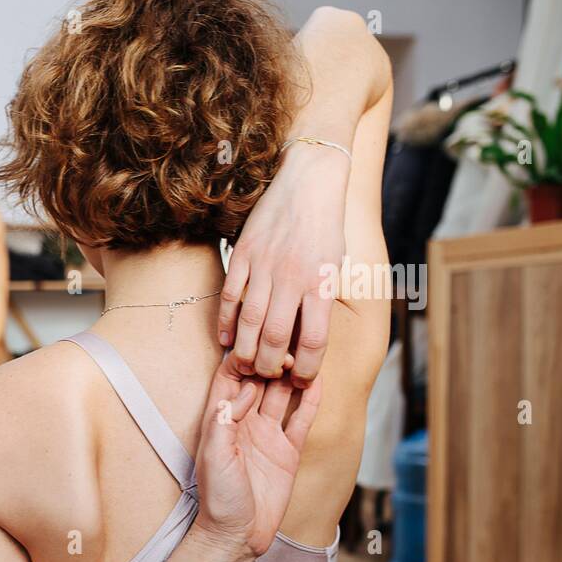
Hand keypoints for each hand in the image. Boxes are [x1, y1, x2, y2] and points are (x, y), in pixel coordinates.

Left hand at [192, 354, 321, 557]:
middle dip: (270, 360)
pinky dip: (310, 400)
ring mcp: (268, 436)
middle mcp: (245, 423)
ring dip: (291, 375)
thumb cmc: (218, 499)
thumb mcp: (215, 458)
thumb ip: (224, 423)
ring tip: (304, 353)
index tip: (256, 342)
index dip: (241, 360)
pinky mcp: (288, 451)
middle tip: (286, 341)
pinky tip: (317, 380)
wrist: (237, 535)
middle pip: (259, 382)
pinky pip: (301, 420)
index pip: (229, 380)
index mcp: (221, 421)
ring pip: (282, 395)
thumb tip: (239, 391)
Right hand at [218, 143, 347, 385]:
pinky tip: (225, 339)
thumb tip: (303, 338)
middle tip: (265, 376)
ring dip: (244, 350)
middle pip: (275, 337)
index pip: (313, 340)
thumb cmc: (326, 227)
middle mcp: (292, 277)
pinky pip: (230, 296)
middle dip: (268, 366)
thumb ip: (319, 299)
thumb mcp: (335, 265)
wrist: (309, 180)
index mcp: (320, 282)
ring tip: (243, 365)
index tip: (301, 381)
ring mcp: (264, 265)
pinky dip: (225, 322)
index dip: (306, 369)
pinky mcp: (243, 254)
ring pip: (249, 321)